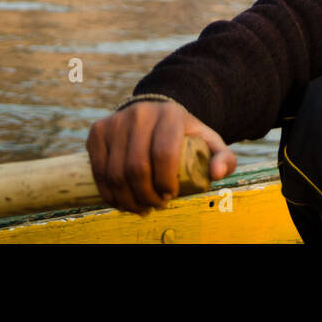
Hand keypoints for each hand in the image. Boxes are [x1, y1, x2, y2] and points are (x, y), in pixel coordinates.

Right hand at [86, 99, 236, 214]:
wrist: (154, 114)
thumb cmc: (183, 134)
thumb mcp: (208, 141)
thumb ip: (223, 158)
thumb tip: (216, 174)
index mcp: (170, 114)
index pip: (164, 153)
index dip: (165, 181)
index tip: (170, 196)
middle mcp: (141, 113)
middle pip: (137, 167)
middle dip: (145, 195)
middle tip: (155, 206)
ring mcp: (116, 120)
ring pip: (115, 172)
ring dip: (126, 199)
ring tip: (139, 208)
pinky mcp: (98, 130)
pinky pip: (98, 169)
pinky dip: (108, 192)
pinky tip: (120, 202)